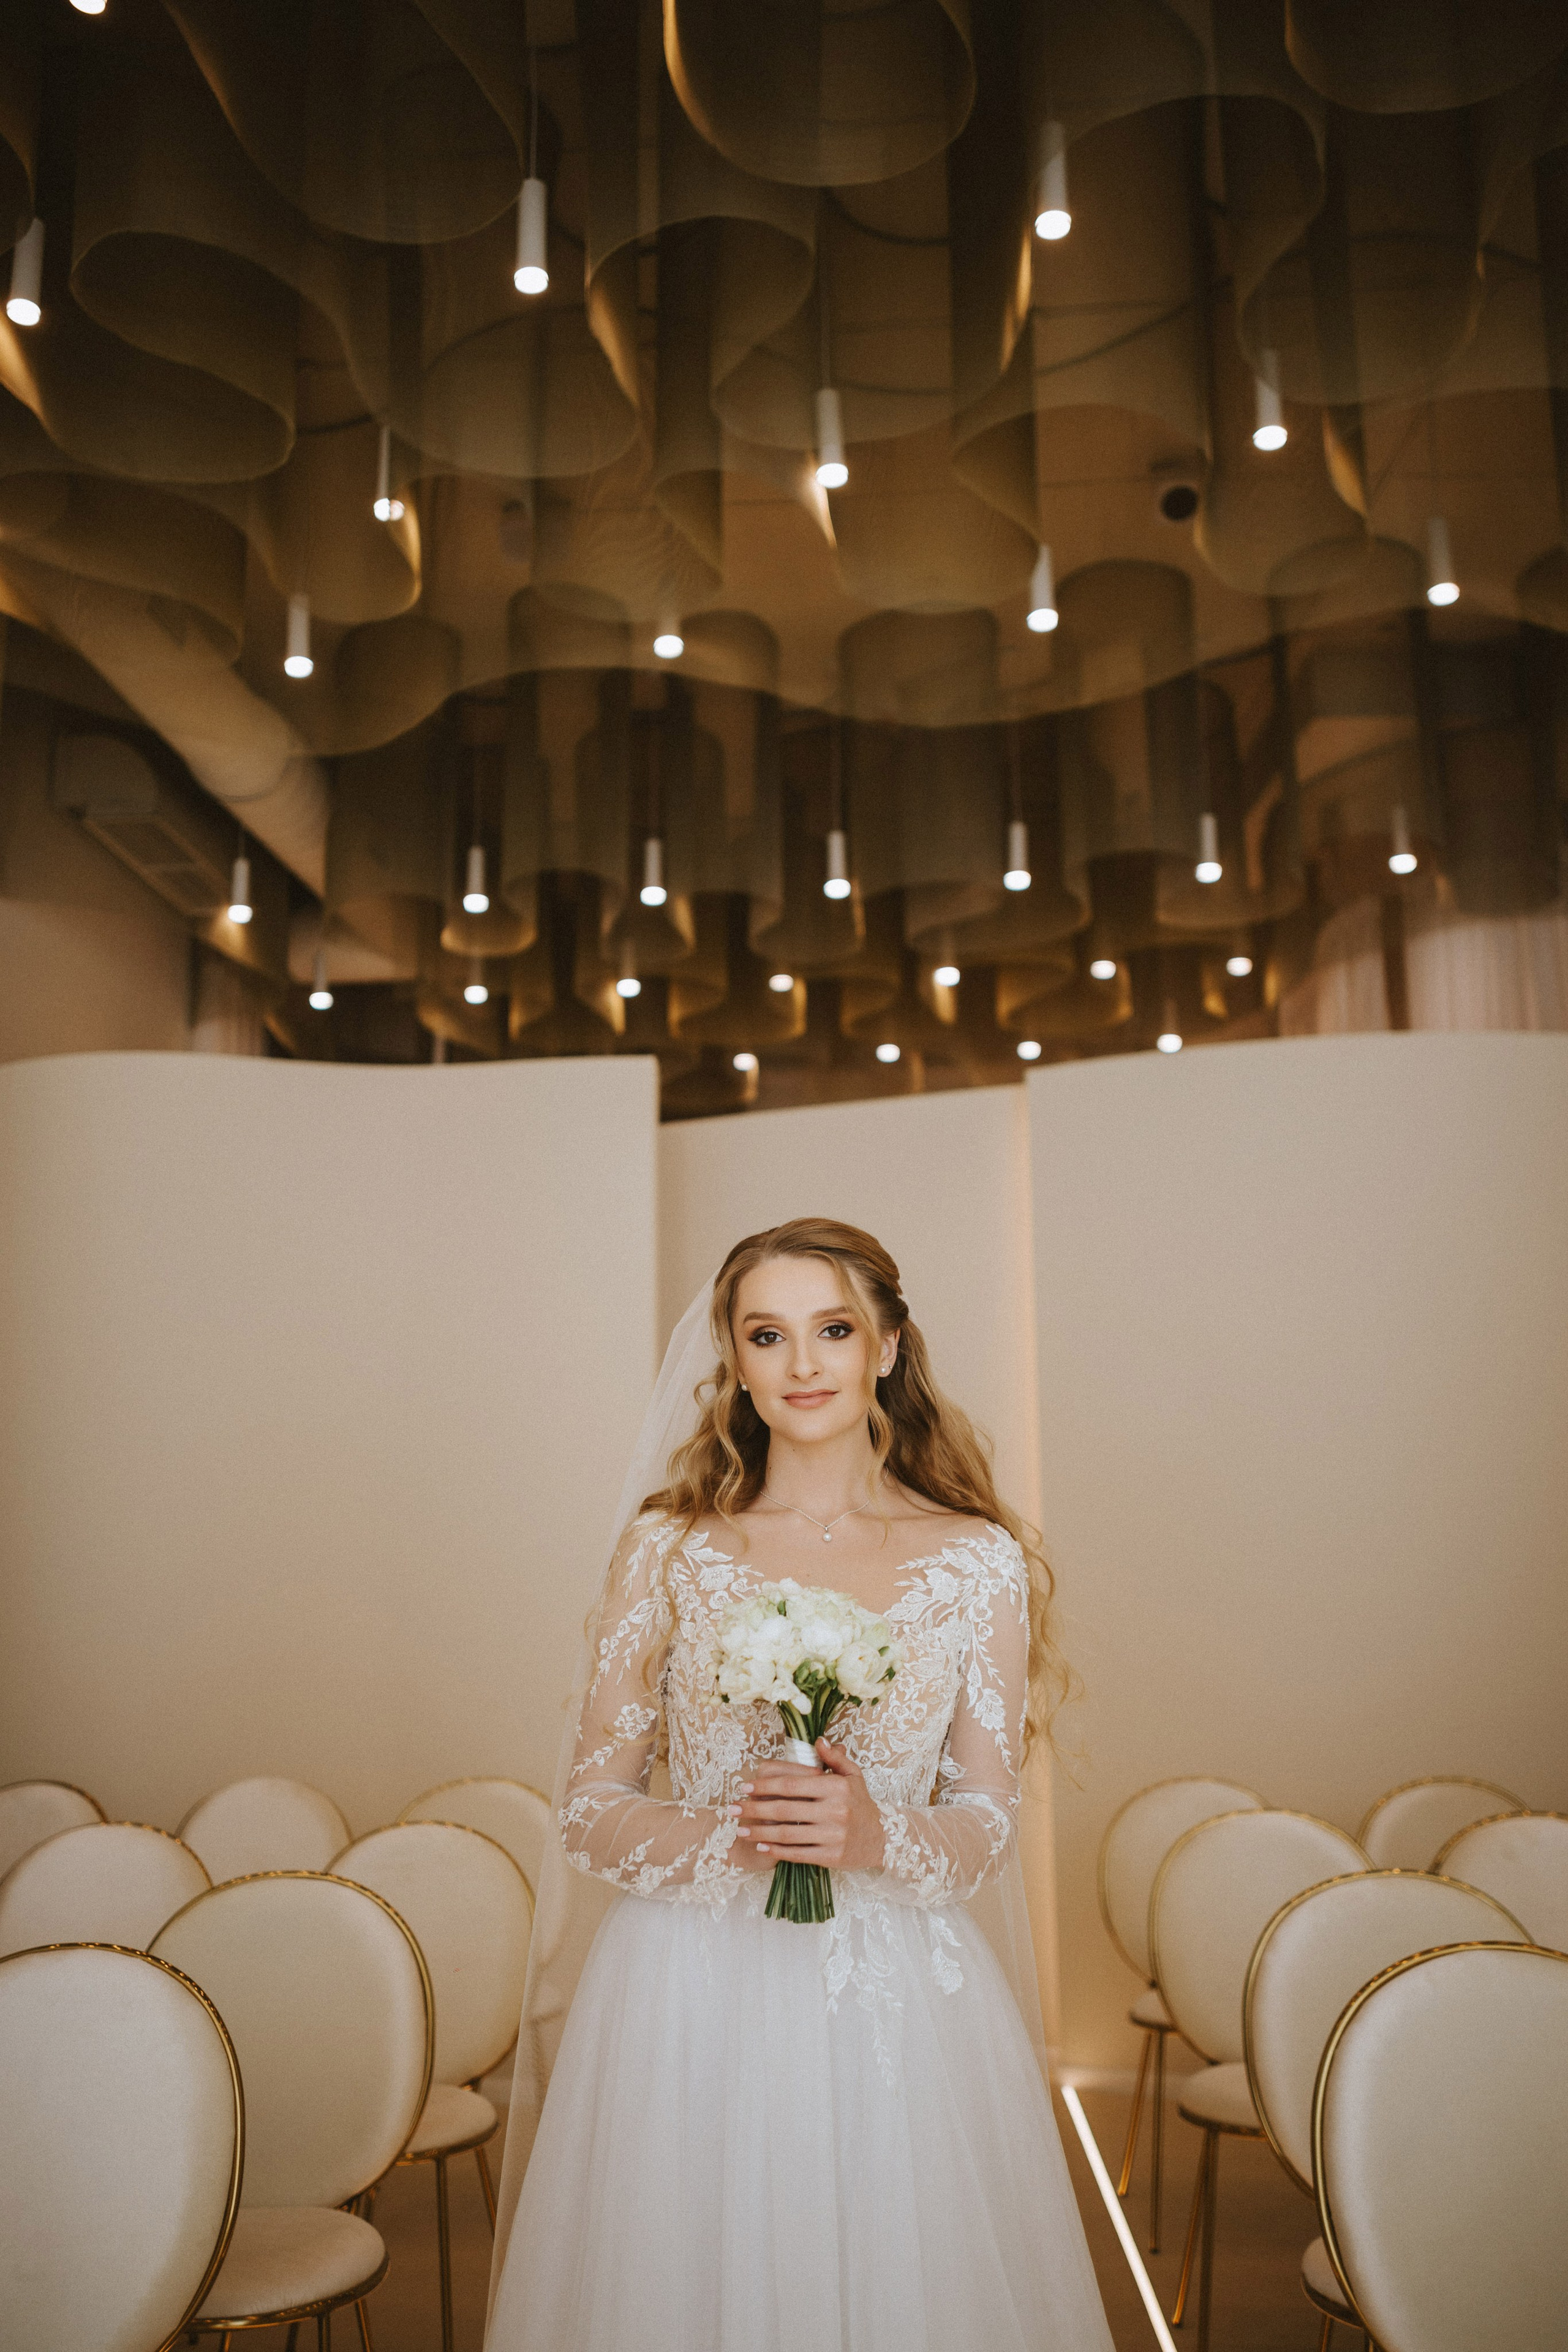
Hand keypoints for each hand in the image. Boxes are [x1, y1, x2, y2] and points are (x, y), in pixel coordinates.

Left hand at [730, 1740, 884, 1871]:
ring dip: (760, 1832)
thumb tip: (817, 1740)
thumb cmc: (861, 1804)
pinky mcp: (832, 1857)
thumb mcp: (853, 1776)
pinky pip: (798, 1854)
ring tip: (740, 1830)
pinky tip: (761, 1846)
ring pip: (788, 1834)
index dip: (765, 1785)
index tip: (744, 1787)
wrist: (882, 1838)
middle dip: (754, 1809)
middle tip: (732, 1809)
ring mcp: (833, 1836)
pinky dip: (777, 1850)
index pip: (792, 1784)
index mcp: (836, 1787)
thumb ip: (834, 1758)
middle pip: (785, 1809)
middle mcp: (835, 1811)